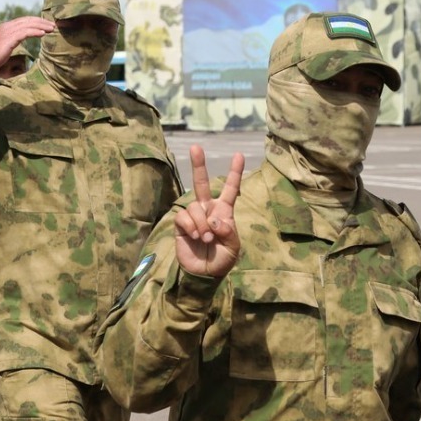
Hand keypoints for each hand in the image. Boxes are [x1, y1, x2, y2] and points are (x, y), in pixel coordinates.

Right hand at [0, 16, 55, 75]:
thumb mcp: (2, 46)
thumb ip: (10, 41)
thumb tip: (18, 41)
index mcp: (5, 27)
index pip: (23, 21)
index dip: (35, 21)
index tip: (46, 25)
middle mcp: (6, 27)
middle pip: (27, 20)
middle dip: (41, 22)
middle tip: (53, 25)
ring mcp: (7, 32)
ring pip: (28, 25)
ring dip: (41, 26)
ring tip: (51, 29)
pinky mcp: (8, 39)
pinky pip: (25, 33)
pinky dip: (35, 32)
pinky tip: (43, 34)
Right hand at [173, 146, 242, 279]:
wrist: (204, 273)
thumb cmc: (221, 259)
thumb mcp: (233, 248)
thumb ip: (228, 232)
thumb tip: (214, 219)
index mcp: (224, 212)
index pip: (230, 189)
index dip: (235, 173)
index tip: (239, 154)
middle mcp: (208, 209)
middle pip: (202, 183)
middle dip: (199, 165)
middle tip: (196, 147)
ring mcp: (194, 216)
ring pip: (194, 206)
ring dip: (201, 223)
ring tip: (205, 238)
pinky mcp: (181, 224)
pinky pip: (183, 216)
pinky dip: (191, 226)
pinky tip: (194, 236)